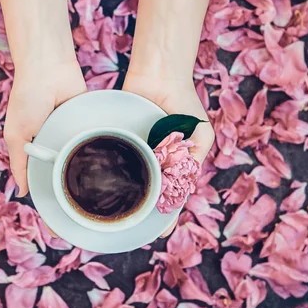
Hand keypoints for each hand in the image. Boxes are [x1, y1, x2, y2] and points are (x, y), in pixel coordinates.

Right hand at [4, 59, 86, 196]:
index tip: (55, 206)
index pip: (39, 172)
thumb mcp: (16, 135)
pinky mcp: (84, 122)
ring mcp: (68, 132)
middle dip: (66, 178)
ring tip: (92, 183)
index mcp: (32, 144)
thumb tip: (22, 192)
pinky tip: (101, 161)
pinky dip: (93, 146)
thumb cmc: (27, 98)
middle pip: (60, 166)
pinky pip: (91, 139)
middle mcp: (50, 140)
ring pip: (77, 156)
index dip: (46, 187)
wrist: (49, 69)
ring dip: (81, 163)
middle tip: (77, 198)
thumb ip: (19, 164)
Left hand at [123, 70, 214, 237]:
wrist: (160, 74)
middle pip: (149, 191)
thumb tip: (187, 178)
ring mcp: (138, 151)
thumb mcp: (200, 131)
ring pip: (132, 179)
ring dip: (128, 194)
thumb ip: (195, 154)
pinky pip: (117, 158)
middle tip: (134, 227)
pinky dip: (115, 170)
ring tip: (118, 214)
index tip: (159, 233)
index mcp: (175, 163)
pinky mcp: (122, 139)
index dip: (166, 215)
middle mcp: (155, 160)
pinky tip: (107, 185)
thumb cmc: (183, 101)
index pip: (172, 195)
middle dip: (144, 210)